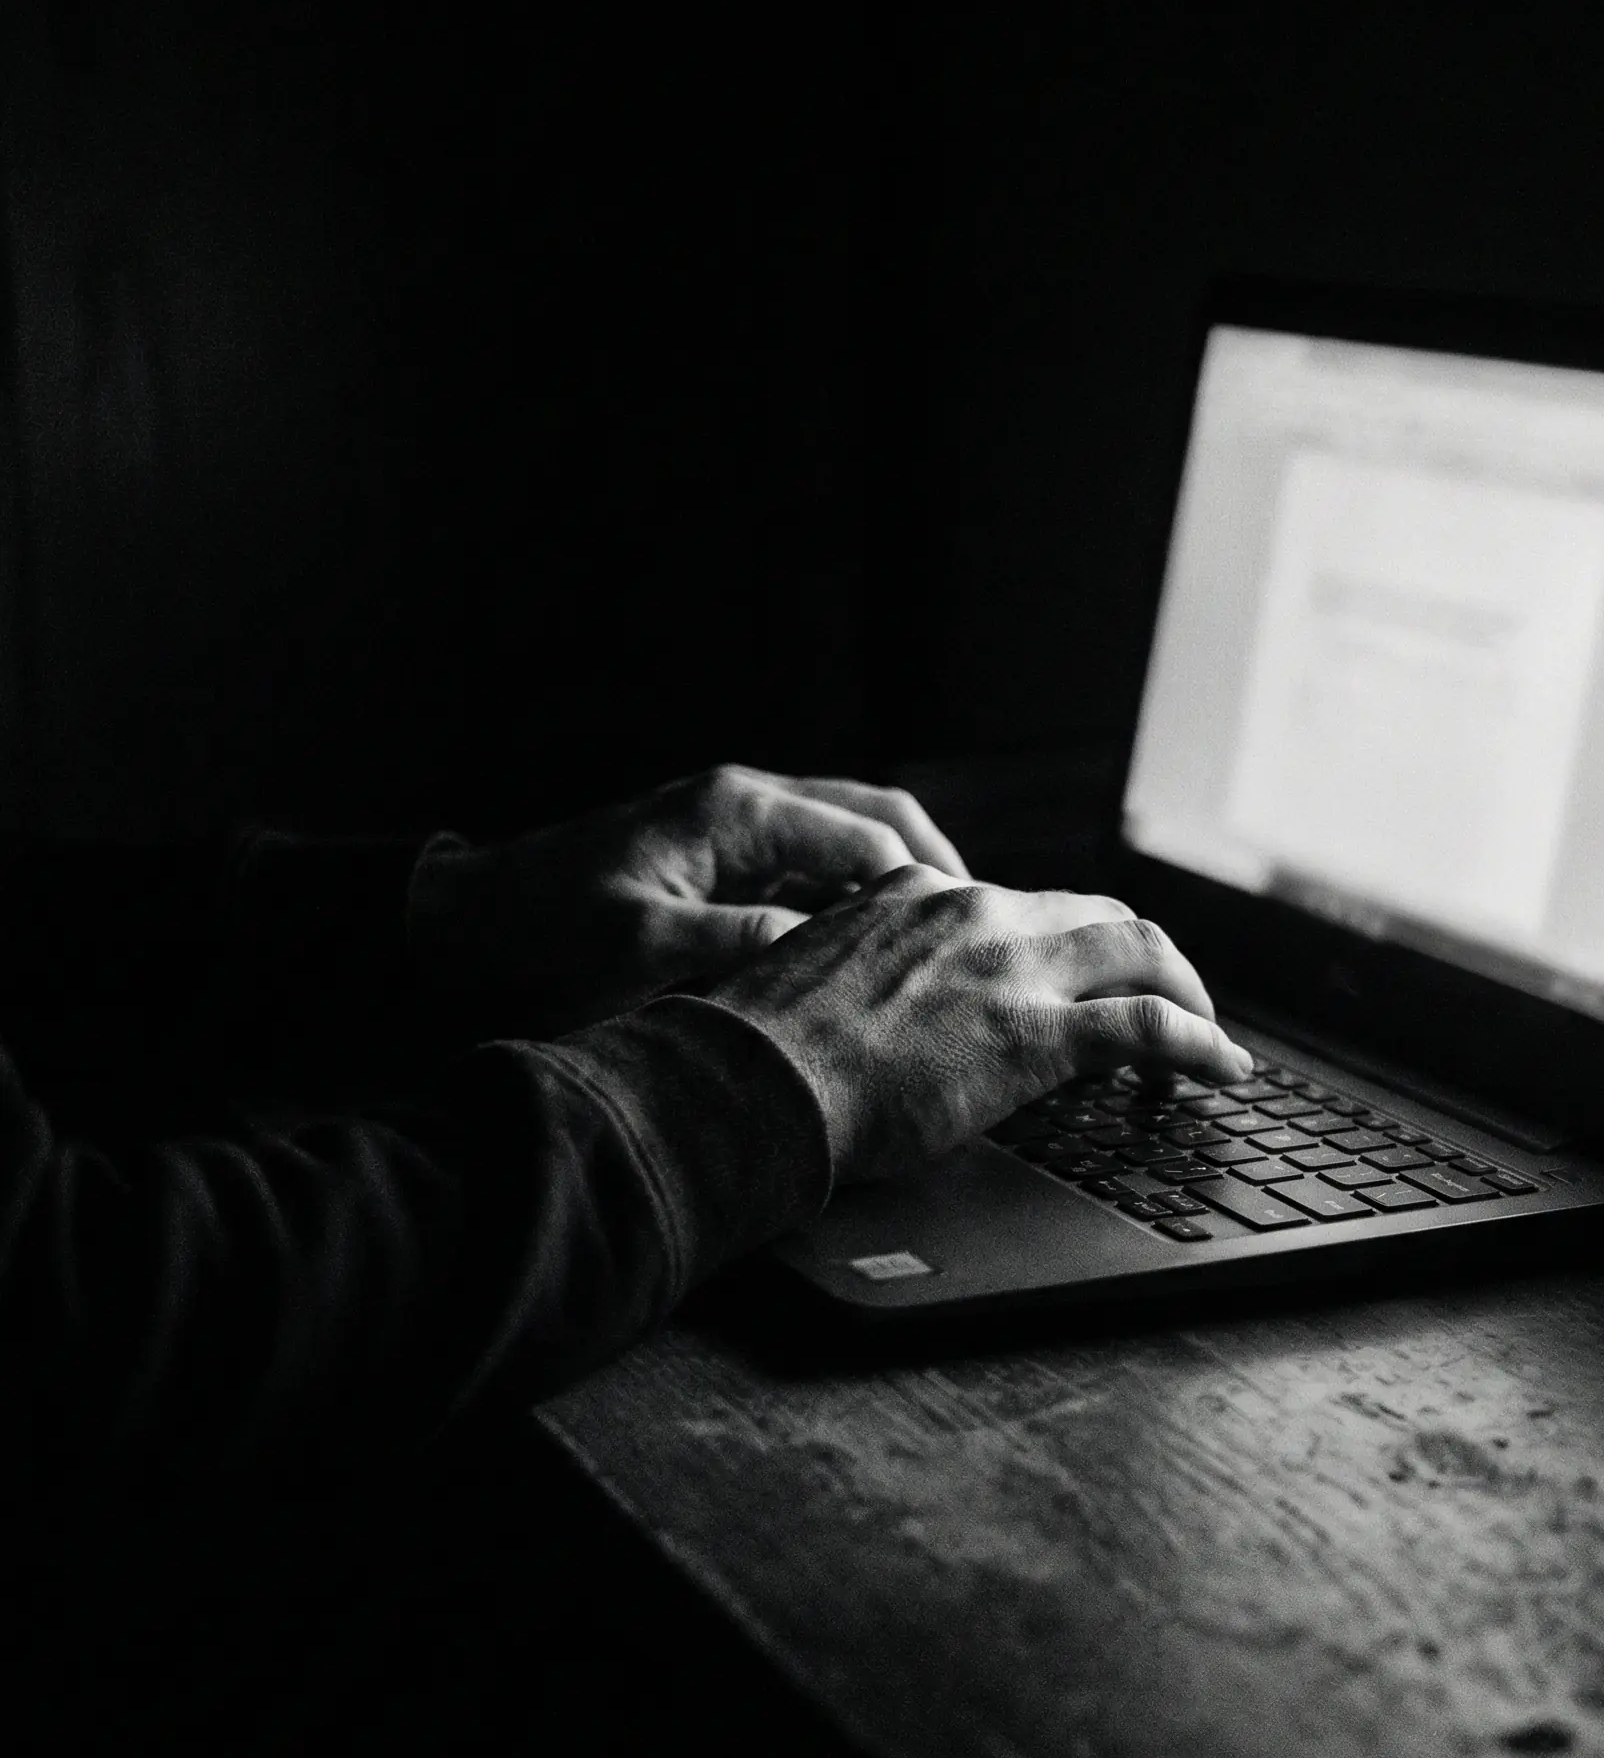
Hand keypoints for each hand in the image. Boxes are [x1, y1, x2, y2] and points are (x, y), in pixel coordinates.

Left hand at [409, 764, 969, 1033]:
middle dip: (937, 872)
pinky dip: (858, 899)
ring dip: (902, 886)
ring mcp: (737, 828)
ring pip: (852, 840)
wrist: (467, 924)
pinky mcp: (724, 860)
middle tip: (982, 934)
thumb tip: (824, 949)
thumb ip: (735, 942)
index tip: (974, 937)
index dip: (929, 887)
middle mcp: (746, 804)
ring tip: (946, 946)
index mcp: (735, 811)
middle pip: (877, 821)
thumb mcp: (637, 947)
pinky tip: (878, 954)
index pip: (868, 836)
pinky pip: (816, 868)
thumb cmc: (543, 935)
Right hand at [709, 865, 1253, 1180]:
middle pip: (1096, 914)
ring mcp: (1011, 967)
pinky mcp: (1039, 1033)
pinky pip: (1153, 1027)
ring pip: (1142, 952)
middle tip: (1168, 997)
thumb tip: (876, 1021)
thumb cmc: (763, 1055)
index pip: (1014, 903)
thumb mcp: (816, 986)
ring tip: (1208, 1035)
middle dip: (1145, 956)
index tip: (1072, 976)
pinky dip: (1202, 1046)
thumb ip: (864, 979)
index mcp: (915, 896)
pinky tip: (1224, 1071)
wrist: (752, 1081)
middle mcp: (974, 913)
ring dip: (1186, 992)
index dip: (1060, 943)